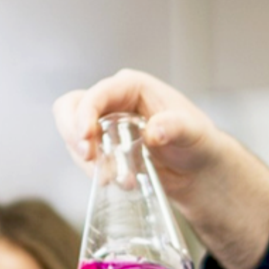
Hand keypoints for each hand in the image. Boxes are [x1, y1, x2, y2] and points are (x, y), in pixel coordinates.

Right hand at [53, 69, 268, 268]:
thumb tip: (154, 130)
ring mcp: (103, 124)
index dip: (85, 113)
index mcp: (133, 87)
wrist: (196, 171)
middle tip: (89, 159)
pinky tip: (117, 181)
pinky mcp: (101, 147)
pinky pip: (82, 156)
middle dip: (73, 134)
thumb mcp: (194, 133)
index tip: (86, 138)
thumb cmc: (198, 142)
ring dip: (86, 159)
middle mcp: (113, 101)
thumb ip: (176, 128)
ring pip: (72, 135)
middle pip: (71, 108)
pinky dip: (93, 171)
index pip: (98, 93)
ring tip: (114, 178)